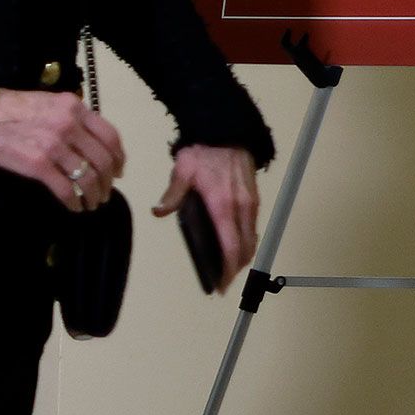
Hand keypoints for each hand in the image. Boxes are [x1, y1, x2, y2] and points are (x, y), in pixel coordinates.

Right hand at [0, 88, 124, 211]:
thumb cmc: (13, 110)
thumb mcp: (50, 104)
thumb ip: (72, 118)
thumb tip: (91, 144)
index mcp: (74, 108)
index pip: (110, 136)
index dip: (118, 158)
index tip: (118, 172)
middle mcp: (68, 125)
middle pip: (102, 161)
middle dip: (108, 182)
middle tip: (105, 194)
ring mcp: (54, 145)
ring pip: (88, 178)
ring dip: (94, 196)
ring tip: (91, 204)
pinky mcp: (38, 165)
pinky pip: (66, 190)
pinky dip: (74, 202)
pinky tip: (74, 207)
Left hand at [154, 145, 259, 288]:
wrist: (226, 129)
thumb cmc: (203, 151)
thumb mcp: (183, 171)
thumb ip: (173, 195)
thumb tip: (159, 212)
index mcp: (223, 206)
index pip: (230, 247)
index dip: (228, 270)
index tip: (222, 284)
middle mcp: (242, 208)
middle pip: (245, 248)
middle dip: (236, 268)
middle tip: (223, 280)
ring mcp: (251, 203)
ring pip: (252, 239)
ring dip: (243, 255)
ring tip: (229, 266)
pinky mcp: (254, 197)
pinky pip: (253, 226)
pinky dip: (247, 240)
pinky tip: (235, 243)